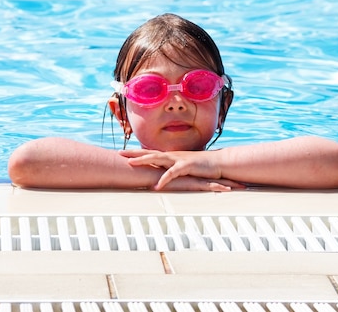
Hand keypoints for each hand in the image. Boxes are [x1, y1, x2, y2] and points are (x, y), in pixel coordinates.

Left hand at [119, 149, 243, 190]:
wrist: (217, 163)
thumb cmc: (200, 167)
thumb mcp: (183, 168)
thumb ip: (171, 169)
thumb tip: (160, 174)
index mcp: (170, 156)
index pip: (149, 153)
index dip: (136, 152)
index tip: (122, 152)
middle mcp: (172, 155)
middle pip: (150, 152)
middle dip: (134, 153)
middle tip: (119, 153)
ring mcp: (179, 159)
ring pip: (158, 158)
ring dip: (144, 160)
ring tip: (131, 163)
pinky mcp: (187, 166)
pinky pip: (173, 173)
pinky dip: (164, 179)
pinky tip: (157, 186)